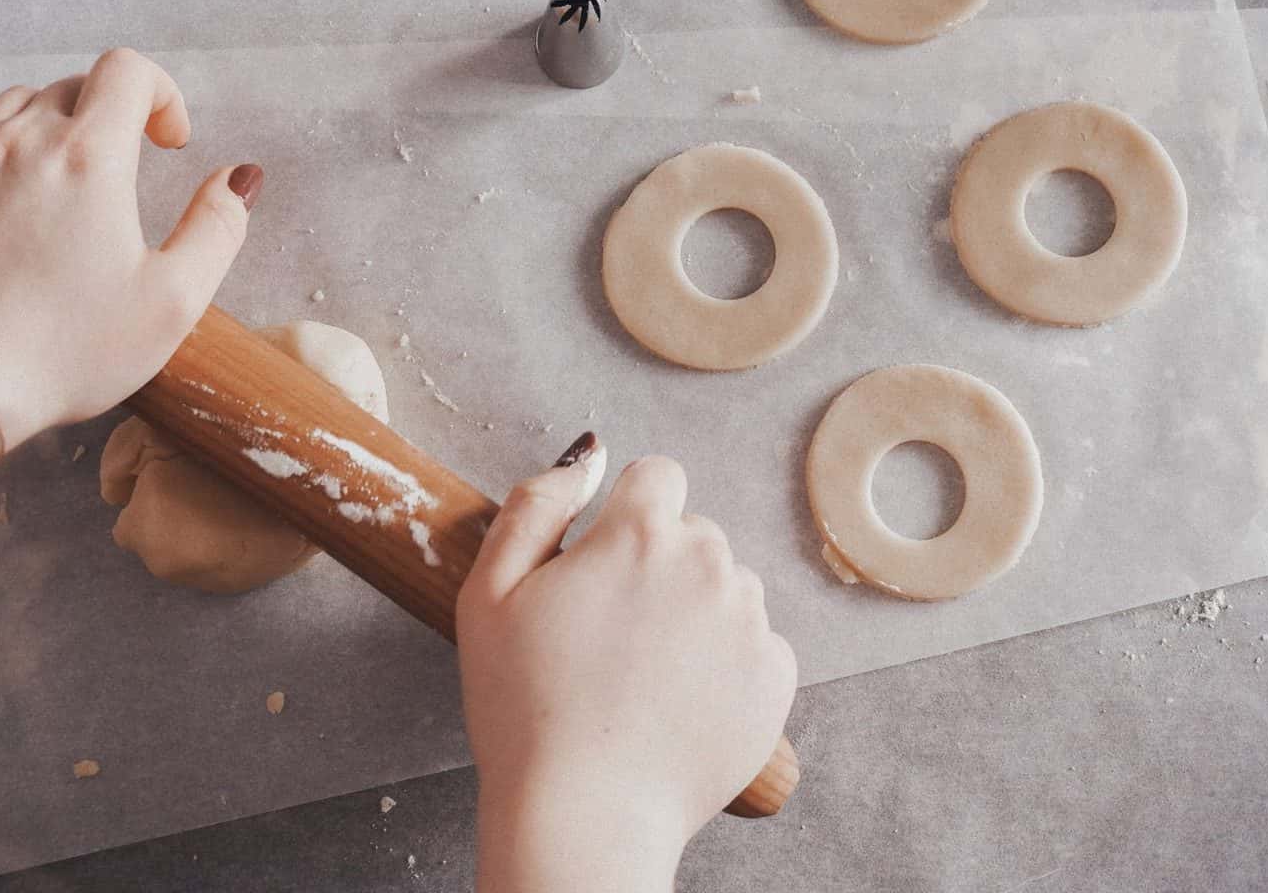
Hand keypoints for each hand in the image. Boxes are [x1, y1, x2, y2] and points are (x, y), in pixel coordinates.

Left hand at [0, 48, 261, 449]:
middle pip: (74, 87)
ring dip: (49, 125)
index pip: (128, 70)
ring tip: (60, 180)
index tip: (167, 142)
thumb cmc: (64, 352)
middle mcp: (22, 139)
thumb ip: (217, 229)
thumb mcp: (173, 302)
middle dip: (110, 117)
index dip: (161, 94)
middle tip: (122, 175)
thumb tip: (239, 178)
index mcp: (91, 157)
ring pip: (14, 101)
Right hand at [457, 441, 796, 892]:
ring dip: (694, 614)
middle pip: (692, 535)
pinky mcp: (777, 676)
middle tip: (610, 636)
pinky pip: (757, 645)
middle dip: (658, 568)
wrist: (583, 813)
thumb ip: (536, 504)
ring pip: (725, 588)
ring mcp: (751, 620)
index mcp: (641, 532)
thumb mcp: (489, 592)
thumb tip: (588, 453)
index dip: (623, 518)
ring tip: (643, 677)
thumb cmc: (524, 707)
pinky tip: (678, 703)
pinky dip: (725, 665)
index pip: (656, 476)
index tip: (600, 568)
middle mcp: (710, 563)